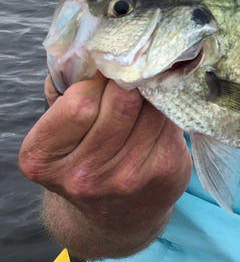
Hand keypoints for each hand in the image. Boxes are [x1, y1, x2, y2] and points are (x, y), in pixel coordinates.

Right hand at [19, 73, 192, 258]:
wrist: (113, 218)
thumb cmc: (83, 156)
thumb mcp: (58, 129)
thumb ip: (66, 88)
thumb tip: (92, 43)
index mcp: (45, 158)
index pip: (81, 102)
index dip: (100, 77)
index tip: (110, 64)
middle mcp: (85, 175)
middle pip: (122, 101)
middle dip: (131, 78)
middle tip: (136, 66)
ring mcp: (128, 177)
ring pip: (152, 107)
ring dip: (154, 89)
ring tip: (150, 84)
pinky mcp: (165, 172)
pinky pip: (172, 120)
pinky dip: (170, 106)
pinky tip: (163, 105)